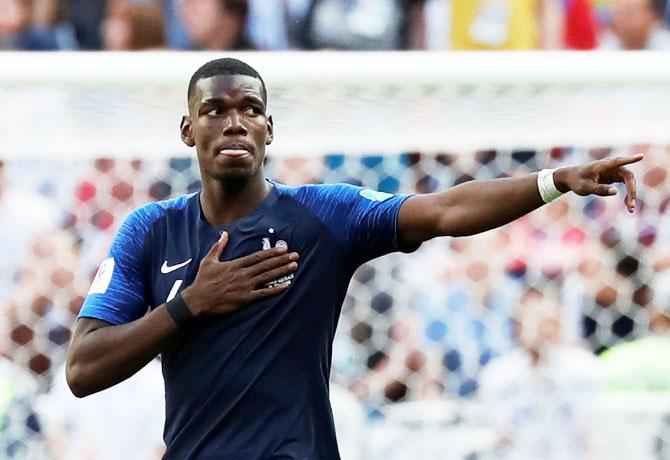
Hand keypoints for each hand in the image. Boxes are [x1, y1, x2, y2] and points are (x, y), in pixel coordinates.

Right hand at [180, 232, 297, 315]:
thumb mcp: (209, 260)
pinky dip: (275, 289)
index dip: (271, 253)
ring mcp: (245, 286)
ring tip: (294, 266)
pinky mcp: (245, 299)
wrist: (198, 300)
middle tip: (295, 256)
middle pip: (266, 265)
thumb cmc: (203, 281)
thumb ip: (219, 246)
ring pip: (267, 277)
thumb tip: (224, 234)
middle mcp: (243, 274)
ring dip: (282, 271)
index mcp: (236, 264)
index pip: (257, 257)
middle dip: (282, 260)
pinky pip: (263, 293)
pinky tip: (286, 286)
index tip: (283, 249)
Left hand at [553, 154, 642, 212]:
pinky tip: (626, 204)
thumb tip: (616, 192)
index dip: (630, 159)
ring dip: (631, 193)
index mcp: (602, 166)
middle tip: (631, 205)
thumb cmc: (576, 181)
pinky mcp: (613, 176)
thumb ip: (599, 189)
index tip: (641, 156)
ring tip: (630, 208)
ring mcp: (613, 171)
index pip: (618, 161)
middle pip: (627, 176)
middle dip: (632, 190)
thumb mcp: (585, 188)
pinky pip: (625, 184)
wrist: (570, 178)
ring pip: (628, 181)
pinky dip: (627, 194)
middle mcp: (610, 167)